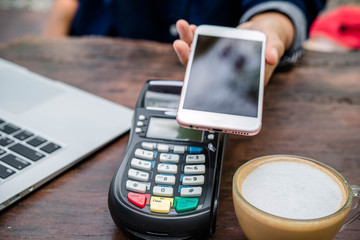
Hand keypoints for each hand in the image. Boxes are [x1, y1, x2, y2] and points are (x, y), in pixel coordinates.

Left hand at [173, 13, 294, 84]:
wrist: (264, 31)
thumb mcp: (275, 41)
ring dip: (186, 44)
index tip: (191, 74)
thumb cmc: (271, 40)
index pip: (218, 88)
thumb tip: (272, 57)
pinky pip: (198, 49)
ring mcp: (217, 64)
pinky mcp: (212, 54)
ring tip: (183, 27)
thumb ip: (274, 48)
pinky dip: (192, 38)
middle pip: (201, 72)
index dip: (203, 85)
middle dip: (188, 58)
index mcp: (239, 81)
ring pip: (196, 59)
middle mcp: (225, 75)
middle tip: (180, 44)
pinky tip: (191, 28)